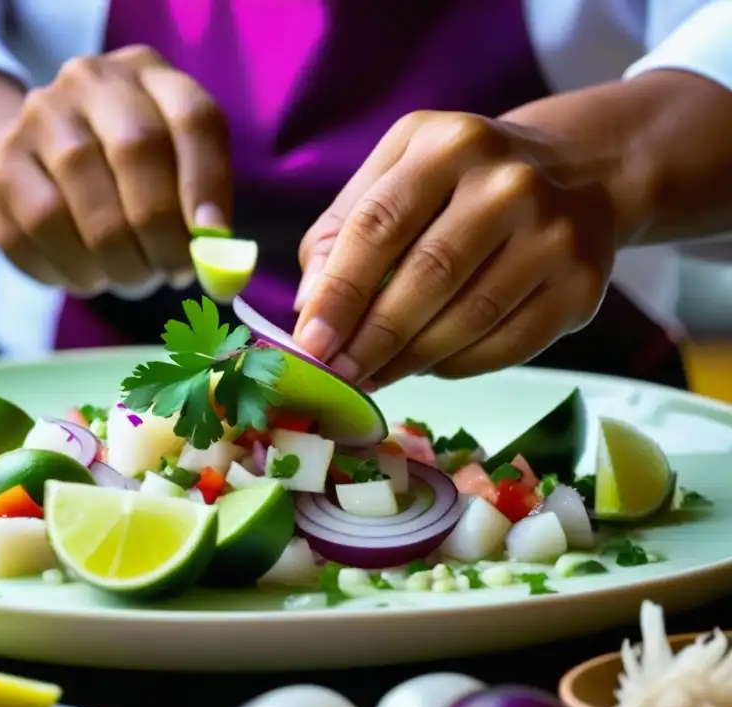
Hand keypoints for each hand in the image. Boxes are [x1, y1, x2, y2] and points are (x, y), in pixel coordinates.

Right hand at [0, 46, 231, 295]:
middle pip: (138, 151)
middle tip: (173, 273)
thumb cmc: (122, 179)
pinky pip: (42, 231)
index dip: (208, 183)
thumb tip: (222, 274)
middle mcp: (92, 82)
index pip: (193, 118)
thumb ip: (201, 213)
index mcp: (149, 76)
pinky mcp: (2, 166)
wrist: (28, 164)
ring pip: (89, 201)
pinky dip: (75, 268)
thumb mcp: (171, 173)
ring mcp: (39, 118)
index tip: (213, 241)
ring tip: (132, 277)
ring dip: (120, 261)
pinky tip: (88, 275)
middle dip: (163, 230)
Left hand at [293, 110, 615, 387]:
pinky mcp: (581, 285)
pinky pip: (505, 345)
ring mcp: (554, 234)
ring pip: (467, 319)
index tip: (311, 342)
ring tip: (373, 375)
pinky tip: (428, 364)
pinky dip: (456, 365)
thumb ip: (342, 230)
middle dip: (372, 338)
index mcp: (448, 145)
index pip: (379, 225)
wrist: (576, 173)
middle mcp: (508, 183)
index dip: (340, 291)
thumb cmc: (459, 182)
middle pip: (426, 277)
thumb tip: (310, 305)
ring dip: (409, 360)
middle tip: (339, 374)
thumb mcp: (397, 173)